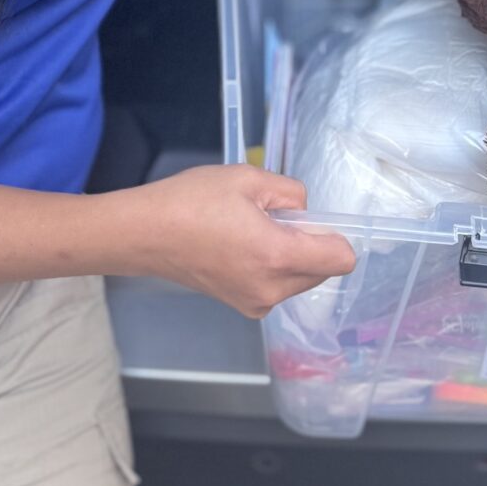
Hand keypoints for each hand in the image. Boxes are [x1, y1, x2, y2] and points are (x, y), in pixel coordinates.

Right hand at [123, 164, 356, 319]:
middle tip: (269, 219)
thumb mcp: (248, 178)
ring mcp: (256, 303)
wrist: (145, 233)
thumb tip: (304, 213)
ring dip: (289, 256)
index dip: (334, 234)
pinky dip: (270, 268)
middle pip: (322, 270)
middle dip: (308, 243)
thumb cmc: (192, 201)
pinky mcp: (243, 307)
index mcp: (277, 256)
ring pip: (300, 279)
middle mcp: (272, 289)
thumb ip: (292, 193)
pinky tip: (238, 248)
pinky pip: (277, 286)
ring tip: (248, 232)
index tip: (307, 219)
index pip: (341, 259)